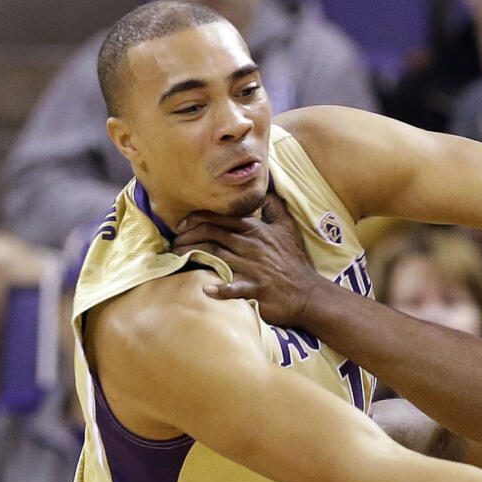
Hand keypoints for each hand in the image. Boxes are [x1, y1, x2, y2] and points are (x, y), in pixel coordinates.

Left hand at [172, 191, 322, 325]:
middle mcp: (251, 246)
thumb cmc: (295, 261)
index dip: (197, 218)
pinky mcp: (256, 289)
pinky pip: (236, 288)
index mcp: (256, 231)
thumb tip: (265, 188)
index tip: (182, 224)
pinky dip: (221, 289)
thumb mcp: (288, 228)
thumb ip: (274, 207)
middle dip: (188, 236)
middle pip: (212, 235)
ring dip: (193, 256)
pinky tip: (205, 289)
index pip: (221, 218)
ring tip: (176, 258)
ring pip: (216, 256)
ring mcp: (253, 268)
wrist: (308, 292)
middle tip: (173, 242)